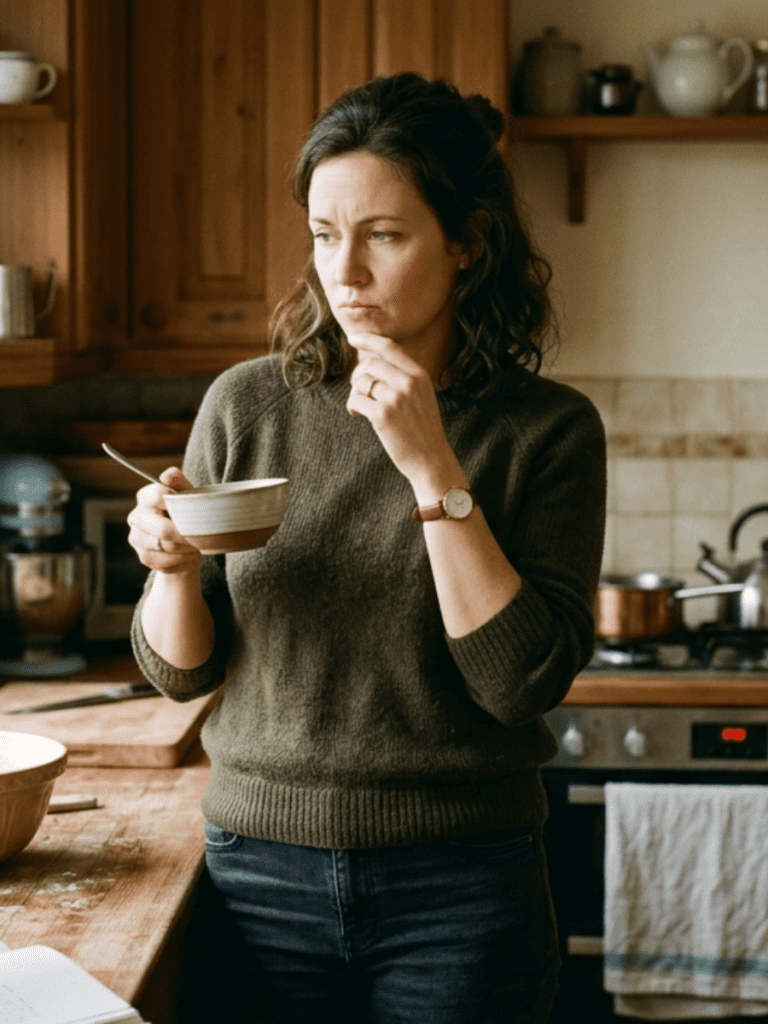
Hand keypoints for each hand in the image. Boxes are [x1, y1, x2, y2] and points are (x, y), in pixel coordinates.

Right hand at [127, 467, 201, 573]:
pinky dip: (182, 559)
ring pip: (165, 546)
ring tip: (197, 543)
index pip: (155, 495)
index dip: (173, 500)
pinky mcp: (143, 557)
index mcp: (146, 497)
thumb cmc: (186, 514)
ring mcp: (137, 538)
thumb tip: (168, 475)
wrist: (186, 545)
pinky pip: (166, 561)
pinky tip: (188, 554)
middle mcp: (136, 516)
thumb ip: (180, 482)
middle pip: (161, 528)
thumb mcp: (188, 496)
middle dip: (184, 534)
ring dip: (185, 547)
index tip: (189, 507)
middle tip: (200, 535)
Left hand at [345, 333, 466, 500]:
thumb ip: (403, 377)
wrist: (431, 459)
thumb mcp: (421, 396)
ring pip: (361, 381)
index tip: (353, 338)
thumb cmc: (422, 429)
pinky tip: (358, 414)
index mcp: (419, 374)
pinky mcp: (383, 415)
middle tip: (359, 390)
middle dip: (358, 375)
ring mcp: (396, 398)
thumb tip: (371, 362)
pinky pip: (356, 399)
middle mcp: (408, 382)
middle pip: (369, 363)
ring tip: (360, 405)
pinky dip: (352, 406)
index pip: (389, 347)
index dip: (368, 340)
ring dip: (355, 392)